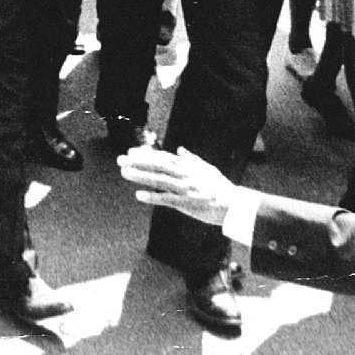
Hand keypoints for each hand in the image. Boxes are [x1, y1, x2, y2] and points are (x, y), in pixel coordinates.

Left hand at [119, 145, 234, 223]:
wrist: (235, 205)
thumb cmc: (222, 187)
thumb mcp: (208, 168)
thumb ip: (192, 159)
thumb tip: (181, 150)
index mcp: (188, 166)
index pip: (163, 157)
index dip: (146, 154)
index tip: (131, 152)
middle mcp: (184, 175)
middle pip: (157, 166)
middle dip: (138, 162)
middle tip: (120, 160)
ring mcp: (185, 188)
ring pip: (159, 180)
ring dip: (140, 176)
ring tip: (124, 173)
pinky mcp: (187, 203)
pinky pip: (167, 199)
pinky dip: (153, 197)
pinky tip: (139, 195)